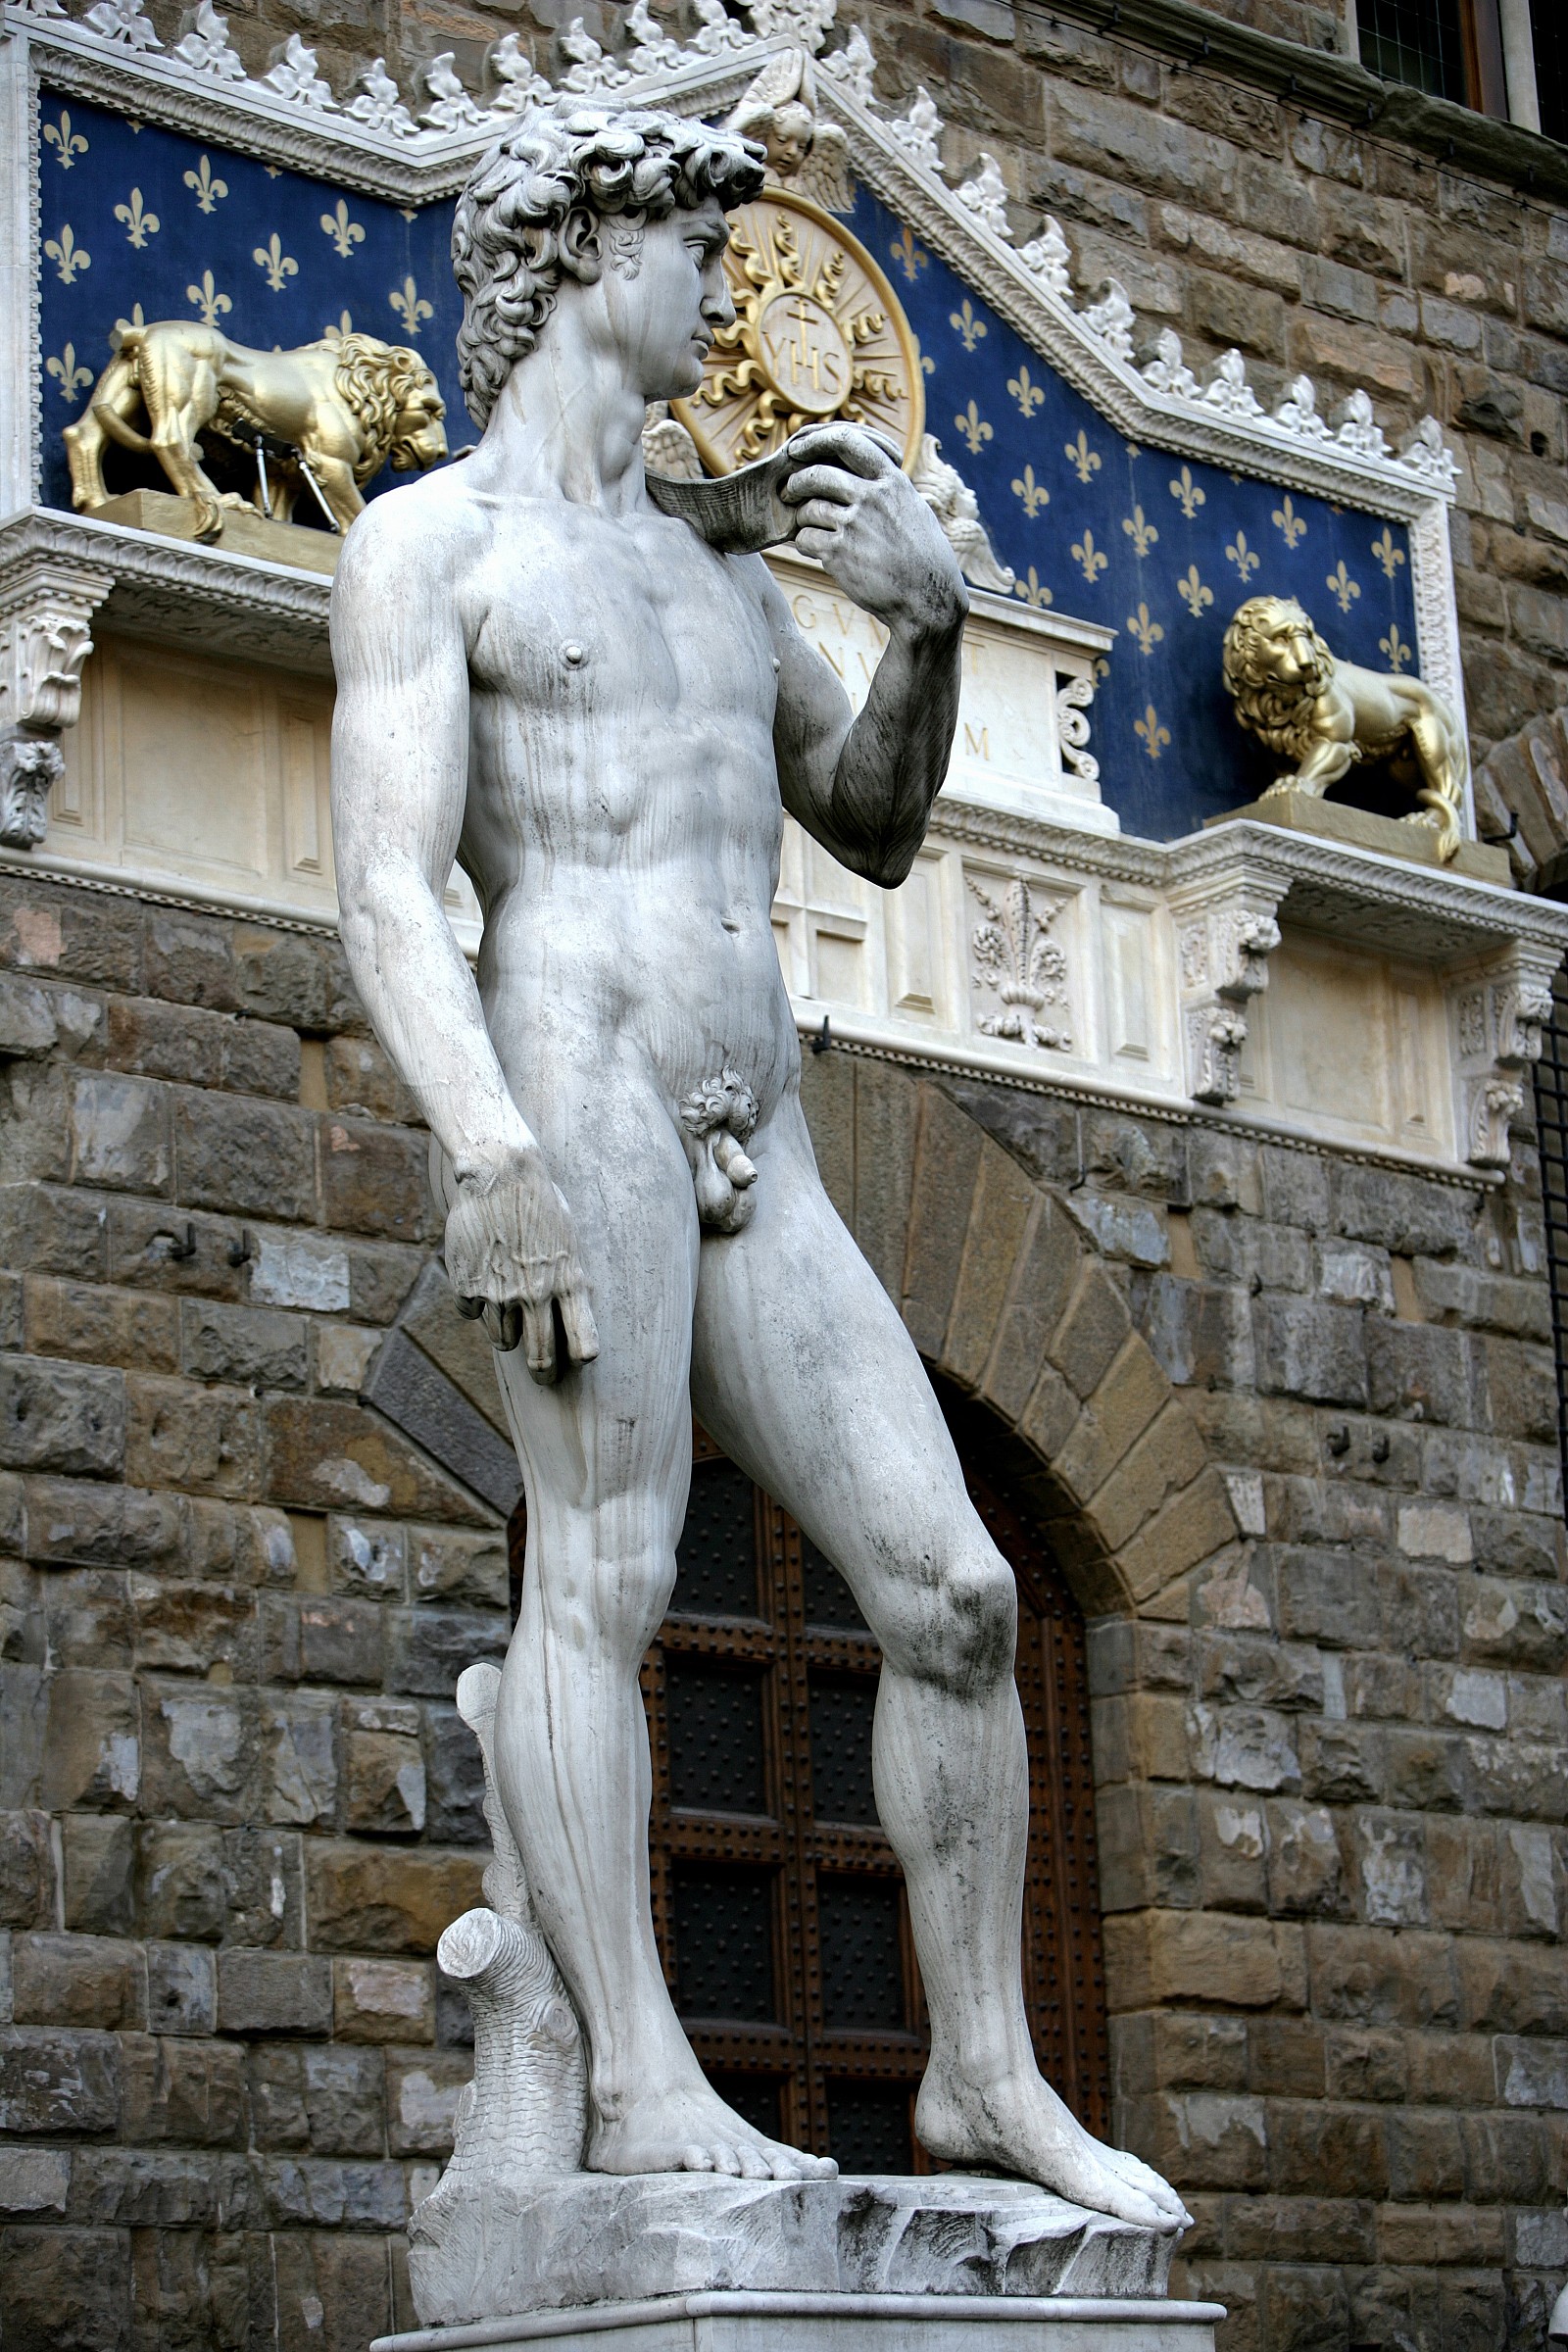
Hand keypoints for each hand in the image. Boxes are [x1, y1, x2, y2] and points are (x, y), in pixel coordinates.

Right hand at [444, 1151, 598, 1384]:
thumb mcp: (568, 1241)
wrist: (500, 1174)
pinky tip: (481, 1274)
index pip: (583, 1344)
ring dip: (508, 1331)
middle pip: (541, 1359)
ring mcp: (499, 1294)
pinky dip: (475, 1302)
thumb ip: (567, 1282)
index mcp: (569, 1283)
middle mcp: (536, 1294)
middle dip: (544, 1373)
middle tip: (543, 1375)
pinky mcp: (467, 1288)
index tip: (577, 1362)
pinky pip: (471, 1314)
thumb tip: (564, 1317)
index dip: (580, 1360)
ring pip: (504, 1340)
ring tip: (508, 1302)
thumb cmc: (541, 1204)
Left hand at [779, 425, 965, 635]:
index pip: (847, 439)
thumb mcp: (914, 509)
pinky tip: (817, 551)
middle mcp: (872, 498)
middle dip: (798, 482)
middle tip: (790, 491)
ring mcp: (854, 525)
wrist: (927, 598)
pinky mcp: (839, 554)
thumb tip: (863, 474)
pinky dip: (805, 544)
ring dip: (803, 519)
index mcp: (892, 481)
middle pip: (818, 474)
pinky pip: (805, 539)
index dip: (815, 440)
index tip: (799, 447)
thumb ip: (888, 489)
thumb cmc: (923, 557)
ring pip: (809, 509)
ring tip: (811, 528)